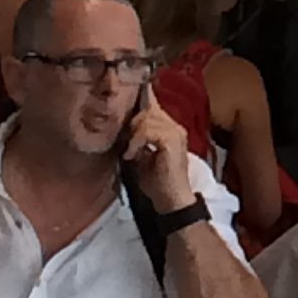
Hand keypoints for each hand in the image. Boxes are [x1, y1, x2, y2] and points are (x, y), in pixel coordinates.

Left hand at [123, 95, 195, 210]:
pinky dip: (136, 142)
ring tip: (130, 152)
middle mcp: (175, 127)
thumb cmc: (157, 182)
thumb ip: (137, 140)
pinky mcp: (172, 141)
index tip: (130, 96)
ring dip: (133, 135)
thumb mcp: (142, 157)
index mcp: (170, 129)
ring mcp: (176, 133)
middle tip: (126, 144)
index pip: (154, 105)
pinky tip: (132, 155)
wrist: (172, 201)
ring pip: (147, 118)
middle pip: (149, 108)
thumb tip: (122, 129)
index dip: (142, 98)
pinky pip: (148, 131)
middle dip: (132, 123)